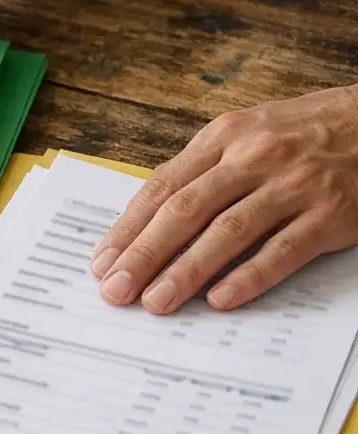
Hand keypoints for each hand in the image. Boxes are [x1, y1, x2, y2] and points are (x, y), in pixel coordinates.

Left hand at [91, 85, 357, 313]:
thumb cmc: (308, 131)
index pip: (163, 187)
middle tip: (114, 290)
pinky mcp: (332, 214)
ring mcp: (295, 185)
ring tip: (154, 302)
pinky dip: (249, 276)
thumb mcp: (249, 133)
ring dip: (186, 271)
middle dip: (144, 254)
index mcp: (225, 137)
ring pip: (227, 232)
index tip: (102, 261)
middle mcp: (255, 157)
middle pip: (185, 210)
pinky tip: (219, 299)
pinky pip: (283, 250)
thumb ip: (204, 170)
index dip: (128, 228)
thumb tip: (149, 220)